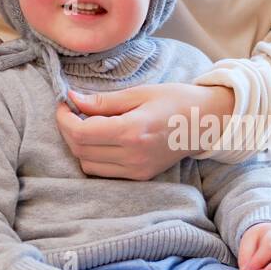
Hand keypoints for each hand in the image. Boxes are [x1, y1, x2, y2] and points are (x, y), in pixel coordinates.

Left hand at [56, 82, 235, 179]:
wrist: (206, 122)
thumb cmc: (176, 100)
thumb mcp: (139, 93)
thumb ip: (104, 101)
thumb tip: (73, 99)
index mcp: (132, 131)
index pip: (81, 132)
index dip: (64, 118)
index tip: (64, 104)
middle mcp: (133, 156)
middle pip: (80, 150)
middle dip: (69, 131)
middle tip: (72, 112)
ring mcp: (137, 170)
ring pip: (88, 165)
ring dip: (80, 146)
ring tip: (87, 126)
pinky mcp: (140, 177)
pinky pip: (104, 172)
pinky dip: (94, 158)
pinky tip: (101, 140)